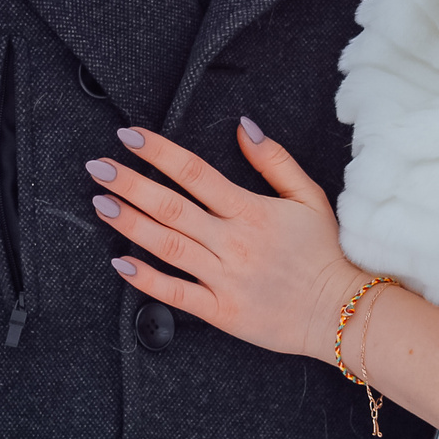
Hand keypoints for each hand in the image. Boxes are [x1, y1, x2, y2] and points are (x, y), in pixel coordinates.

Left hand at [88, 119, 361, 363]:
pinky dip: (146, 279)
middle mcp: (232, 242)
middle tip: (98, 167)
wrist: (340, 311)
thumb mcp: (308, 196)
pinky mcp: (221, 311)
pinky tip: (120, 263)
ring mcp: (224, 278)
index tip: (129, 136)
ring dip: (129, 223)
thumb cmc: (323, 253)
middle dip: (130, 184)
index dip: (158, 152)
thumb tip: (244, 126)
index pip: (194, 172)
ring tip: (100, 203)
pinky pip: (177, 294)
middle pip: (171, 206)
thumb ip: (274, 160)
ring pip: (167, 246)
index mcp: (250, 211)